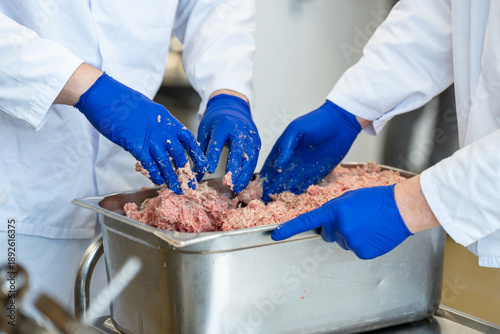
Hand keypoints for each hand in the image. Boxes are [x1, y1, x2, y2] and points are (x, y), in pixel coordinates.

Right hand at [75, 73, 207, 193]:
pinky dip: (155, 173)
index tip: (203, 166)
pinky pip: (149, 163)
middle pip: (179, 155)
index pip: (188, 139)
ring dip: (172, 178)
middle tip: (190, 185)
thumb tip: (164, 138)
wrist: (104, 95)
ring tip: (177, 189)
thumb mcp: (149, 110)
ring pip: (165, 162)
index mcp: (167, 120)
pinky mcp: (134, 144)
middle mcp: (162, 130)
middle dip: (186, 172)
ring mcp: (149, 137)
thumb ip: (159, 125)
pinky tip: (158, 181)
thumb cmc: (124, 102)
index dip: (197, 154)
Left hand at [196, 94, 260, 192]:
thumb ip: (201, 152)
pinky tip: (242, 182)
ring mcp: (250, 136)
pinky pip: (254, 158)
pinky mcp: (257, 141)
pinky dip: (249, 172)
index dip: (214, 157)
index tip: (210, 170)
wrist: (232, 105)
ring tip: (236, 188)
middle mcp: (239, 130)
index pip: (218, 142)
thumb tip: (195, 173)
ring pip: (250, 157)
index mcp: (223, 125)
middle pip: (238, 151)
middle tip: (229, 183)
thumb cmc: (217, 120)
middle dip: (234, 168)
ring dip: (244, 174)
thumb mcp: (206, 132)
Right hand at [260, 100, 360, 201]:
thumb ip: (286, 147)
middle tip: (265, 206)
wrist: (340, 123)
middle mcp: (290, 162)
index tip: (257, 193)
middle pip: (277, 182)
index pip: (269, 170)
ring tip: (277, 208)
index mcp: (282, 151)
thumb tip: (278, 166)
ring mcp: (303, 169)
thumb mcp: (297, 130)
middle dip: (270, 193)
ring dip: (283, 197)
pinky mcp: (316, 174)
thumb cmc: (317, 121)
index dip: (263, 182)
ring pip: (290, 187)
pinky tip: (294, 204)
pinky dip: (299, 196)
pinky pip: (305, 188)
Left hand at [271, 185, 412, 259]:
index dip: (290, 228)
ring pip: (343, 242)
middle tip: (355, 218)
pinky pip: (354, 249)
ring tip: (367, 224)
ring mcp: (351, 242)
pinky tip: (372, 234)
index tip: (276, 234)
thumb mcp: (350, 197)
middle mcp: (340, 227)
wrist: (402, 209)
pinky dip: (361, 244)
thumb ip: (334, 210)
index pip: (307, 221)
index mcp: (335, 210)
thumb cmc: (377, 199)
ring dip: (351, 235)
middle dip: (336, 228)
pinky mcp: (362, 252)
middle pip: (328, 234)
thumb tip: (326, 224)